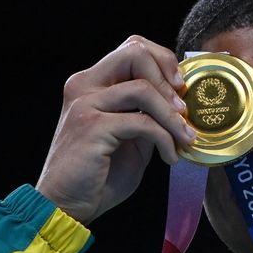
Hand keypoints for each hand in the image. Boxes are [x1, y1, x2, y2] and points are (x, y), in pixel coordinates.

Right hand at [36, 35, 194, 223]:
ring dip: (173, 116)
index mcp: (93, 83)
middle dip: (168, 78)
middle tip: (184, 109)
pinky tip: (170, 158)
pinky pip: (142, 122)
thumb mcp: (131, 138)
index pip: (132, 48)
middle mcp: (85, 85)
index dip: (163, 61)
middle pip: (135, 53)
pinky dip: (164, 139)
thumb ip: (148, 116)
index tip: (182, 88)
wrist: (68, 204)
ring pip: (143, 89)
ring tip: (185, 139)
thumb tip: (183, 106)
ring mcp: (86, 104)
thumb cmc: (99, 174)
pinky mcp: (92, 127)